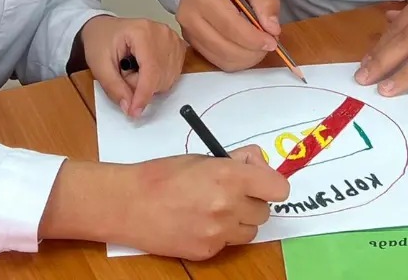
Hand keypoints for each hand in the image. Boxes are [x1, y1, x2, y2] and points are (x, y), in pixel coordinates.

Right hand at [40, 148, 288, 258]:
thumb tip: (257, 164)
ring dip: (239, 220)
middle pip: (264, 211)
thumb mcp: (202, 157)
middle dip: (251, 201)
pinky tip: (197, 222)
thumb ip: (235, 161)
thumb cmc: (162, 174)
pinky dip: (219, 234)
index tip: (259, 181)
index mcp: (229, 176)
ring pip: (249, 231)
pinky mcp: (207, 251)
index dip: (270, 183)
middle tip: (231, 193)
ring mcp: (219, 233)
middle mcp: (229, 206)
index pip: (278, 187)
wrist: (129, 203)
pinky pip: (227, 243)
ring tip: (213, 209)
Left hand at [81, 15, 185, 117]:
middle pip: (160, 77)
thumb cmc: (100, 42)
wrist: (105, 29)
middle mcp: (162, 33)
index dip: (143, 95)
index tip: (134, 112)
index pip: (151, 70)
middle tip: (124, 75)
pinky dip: (159, 80)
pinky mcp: (178, 46)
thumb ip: (114, 87)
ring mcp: (172, 38)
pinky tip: (146, 70)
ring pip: (168, 79)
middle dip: (141, 87)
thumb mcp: (99, 65)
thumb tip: (130, 107)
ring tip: (134, 70)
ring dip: (150, 84)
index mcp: (142, 31)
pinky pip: (173, 75)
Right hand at [176, 0, 280, 70]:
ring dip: (247, 58)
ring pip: (222, 59)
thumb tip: (272, 29)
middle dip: (253, 51)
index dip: (253, 38)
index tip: (273, 42)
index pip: (230, 25)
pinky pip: (218, 61)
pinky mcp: (191, 43)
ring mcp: (187, 32)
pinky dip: (237, 60)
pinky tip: (246, 48)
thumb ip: (264, 0)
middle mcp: (189, 16)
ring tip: (259, 46)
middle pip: (225, 47)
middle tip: (270, 43)